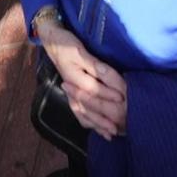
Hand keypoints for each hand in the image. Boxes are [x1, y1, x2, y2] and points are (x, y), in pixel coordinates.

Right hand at [39, 23, 128, 140]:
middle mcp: (72, 90)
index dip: (109, 94)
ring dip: (97, 124)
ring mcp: (71, 94)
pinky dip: (89, 122)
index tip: (123, 99)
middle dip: (106, 116)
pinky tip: (97, 129)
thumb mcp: (79, 51)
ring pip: (84, 114)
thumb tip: (104, 73)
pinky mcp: (72, 96)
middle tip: (122, 124)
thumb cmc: (66, 44)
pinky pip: (80, 114)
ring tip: (111, 133)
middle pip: (90, 107)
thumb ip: (93, 64)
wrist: (52, 43)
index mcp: (74, 79)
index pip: (94, 89)